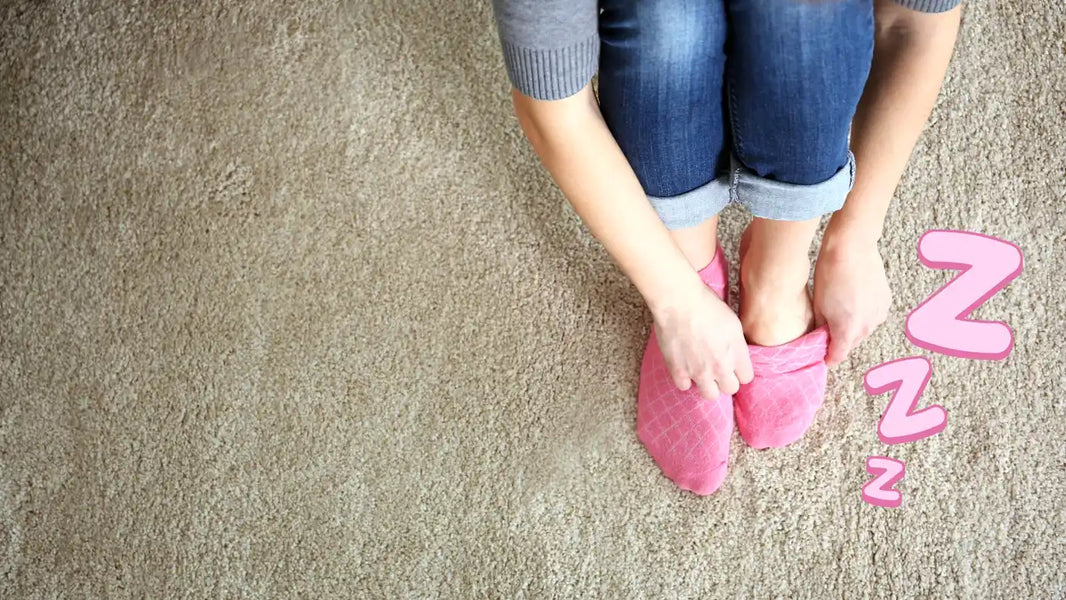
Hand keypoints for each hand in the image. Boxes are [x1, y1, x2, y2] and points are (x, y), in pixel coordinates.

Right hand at [650, 280, 753, 399]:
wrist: (679, 302)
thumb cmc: (706, 304)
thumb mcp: (732, 322)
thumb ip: (737, 344)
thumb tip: (735, 354)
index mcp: (737, 353)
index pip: (746, 378)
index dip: (739, 372)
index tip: (733, 366)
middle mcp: (721, 366)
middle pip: (730, 389)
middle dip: (725, 380)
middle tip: (717, 369)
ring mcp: (699, 371)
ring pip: (710, 394)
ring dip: (707, 384)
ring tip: (701, 372)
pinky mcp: (679, 371)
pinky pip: (685, 387)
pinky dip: (685, 379)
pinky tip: (684, 367)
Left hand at [813, 233, 891, 366]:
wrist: (851, 248)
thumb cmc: (829, 274)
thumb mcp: (819, 305)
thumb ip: (822, 328)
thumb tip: (822, 337)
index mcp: (848, 330)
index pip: (838, 356)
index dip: (828, 358)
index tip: (822, 357)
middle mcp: (867, 326)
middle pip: (851, 343)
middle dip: (840, 341)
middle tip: (827, 331)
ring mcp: (879, 313)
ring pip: (864, 330)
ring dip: (853, 327)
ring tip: (841, 310)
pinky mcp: (886, 301)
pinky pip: (873, 316)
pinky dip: (864, 314)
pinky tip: (853, 300)